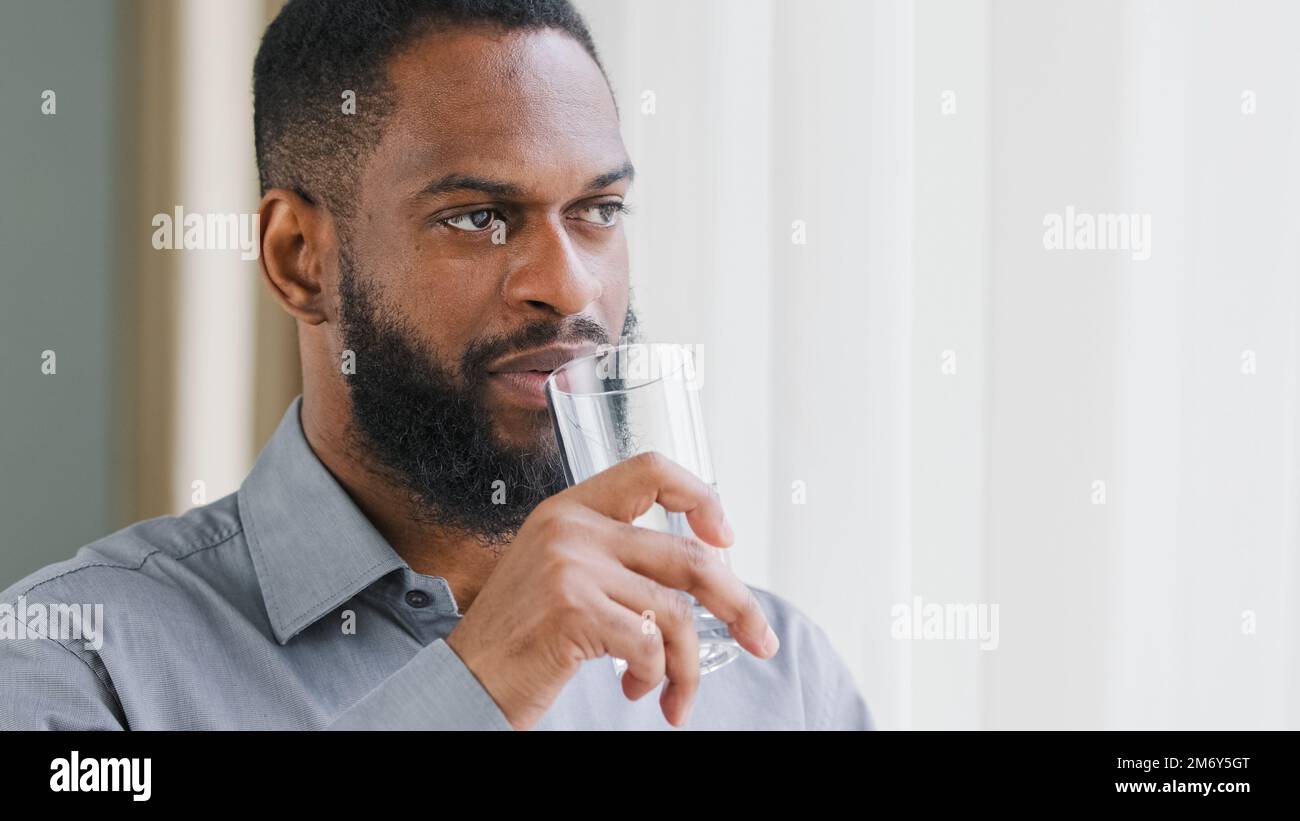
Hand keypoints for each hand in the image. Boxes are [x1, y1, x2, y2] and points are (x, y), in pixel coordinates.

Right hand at [445, 451, 778, 729]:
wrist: (463, 681)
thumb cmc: (519, 637)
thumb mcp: (560, 573)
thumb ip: (615, 558)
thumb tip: (701, 572)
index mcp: (570, 509)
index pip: (650, 469)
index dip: (700, 498)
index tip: (725, 539)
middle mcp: (571, 527)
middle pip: (688, 554)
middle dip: (737, 604)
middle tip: (762, 639)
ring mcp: (571, 565)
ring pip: (675, 612)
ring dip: (687, 665)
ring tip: (676, 695)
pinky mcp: (574, 609)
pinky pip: (651, 646)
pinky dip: (656, 679)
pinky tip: (634, 689)